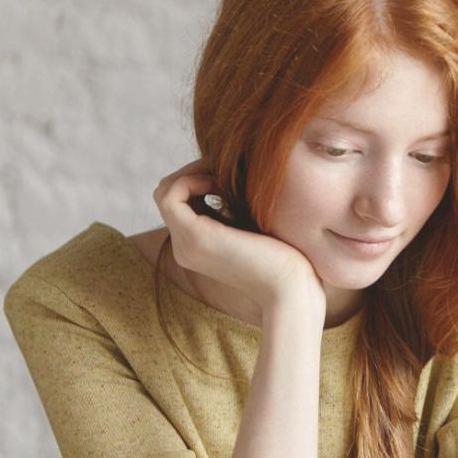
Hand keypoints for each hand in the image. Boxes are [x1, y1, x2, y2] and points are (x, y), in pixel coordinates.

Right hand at [153, 160, 323, 316]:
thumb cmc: (287, 257)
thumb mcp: (253, 223)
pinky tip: (217, 184)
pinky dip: (189, 179)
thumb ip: (233, 205)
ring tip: (221, 176)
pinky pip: (170, 197)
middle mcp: (185, 248)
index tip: (226, 174)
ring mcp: (187, 244)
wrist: (293, 288)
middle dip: (191, 172)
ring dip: (190, 173)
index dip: (196, 179)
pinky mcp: (196, 237)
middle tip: (221, 169)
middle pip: (167, 195)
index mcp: (197, 247)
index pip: (178, 203)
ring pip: (164, 193)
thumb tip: (225, 169)